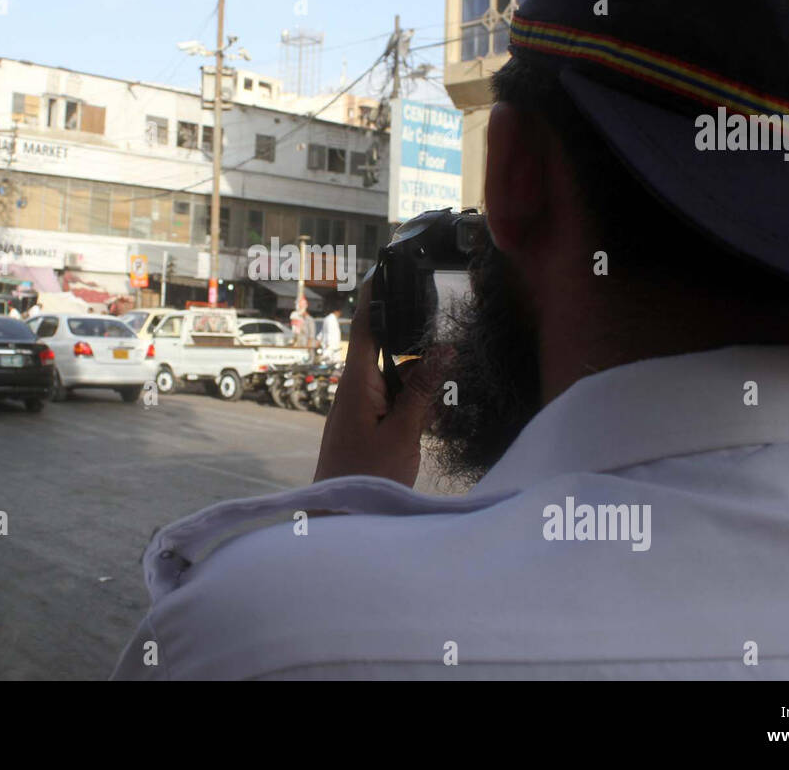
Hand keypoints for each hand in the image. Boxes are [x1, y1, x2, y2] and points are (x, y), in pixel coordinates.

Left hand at [314, 283, 449, 487]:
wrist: (340, 521)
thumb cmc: (365, 477)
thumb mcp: (403, 432)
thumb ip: (422, 390)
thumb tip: (444, 348)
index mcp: (356, 383)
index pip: (365, 327)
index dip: (375, 296)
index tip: (387, 267)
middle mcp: (354, 389)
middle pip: (386, 351)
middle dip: (416, 347)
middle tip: (448, 343)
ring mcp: (359, 409)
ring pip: (394, 379)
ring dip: (419, 381)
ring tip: (445, 387)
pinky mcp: (367, 426)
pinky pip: (393, 402)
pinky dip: (414, 404)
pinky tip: (434, 416)